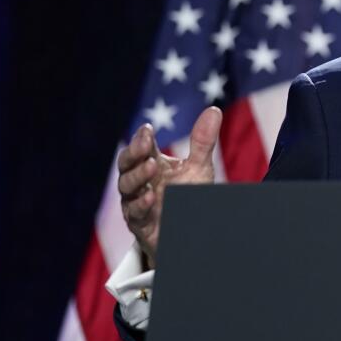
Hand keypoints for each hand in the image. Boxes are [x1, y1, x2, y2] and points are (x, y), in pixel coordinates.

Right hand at [116, 107, 221, 267]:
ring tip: (151, 167)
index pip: (142, 147)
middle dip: (134, 153)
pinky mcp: (139, 223)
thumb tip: (214, 109)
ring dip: (138, 176)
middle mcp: (139, 181)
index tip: (148, 129)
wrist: (187, 231)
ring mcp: (136, 201)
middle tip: (145, 143)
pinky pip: (134, 212)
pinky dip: (141, 204)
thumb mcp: (198, 168)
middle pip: (126, 163)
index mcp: (150, 163)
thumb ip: (202, 142)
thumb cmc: (188, 195)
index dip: (142, 138)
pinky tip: (151, 196)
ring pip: (127, 186)